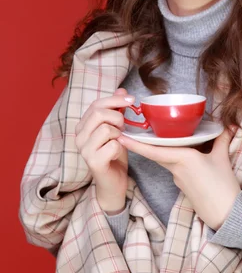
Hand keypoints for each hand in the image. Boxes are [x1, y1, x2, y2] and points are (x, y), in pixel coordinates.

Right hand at [75, 87, 132, 213]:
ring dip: (119, 134)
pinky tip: (117, 154)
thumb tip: (122, 90)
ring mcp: (84, 150)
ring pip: (106, 129)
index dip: (114, 99)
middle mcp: (79, 137)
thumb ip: (116, 110)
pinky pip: (113, 145)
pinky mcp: (93, 162)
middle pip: (99, 114)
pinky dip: (121, 148)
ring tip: (119, 142)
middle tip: (123, 127)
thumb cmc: (114, 154)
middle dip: (118, 117)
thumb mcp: (117, 129)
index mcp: (82, 126)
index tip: (131, 99)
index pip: (96, 105)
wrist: (113, 183)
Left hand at [118, 129, 239, 229]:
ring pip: (165, 160)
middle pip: (156, 153)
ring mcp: (177, 178)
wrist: (225, 214)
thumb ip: (222, 140)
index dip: (137, 144)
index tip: (122, 137)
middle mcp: (176, 168)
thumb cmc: (223, 186)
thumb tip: (229, 125)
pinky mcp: (181, 186)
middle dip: (146, 144)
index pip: (154, 150)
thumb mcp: (222, 159)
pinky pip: (174, 168)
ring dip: (162, 150)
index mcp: (184, 158)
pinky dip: (174, 159)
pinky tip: (184, 154)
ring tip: (165, 137)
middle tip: (135, 130)